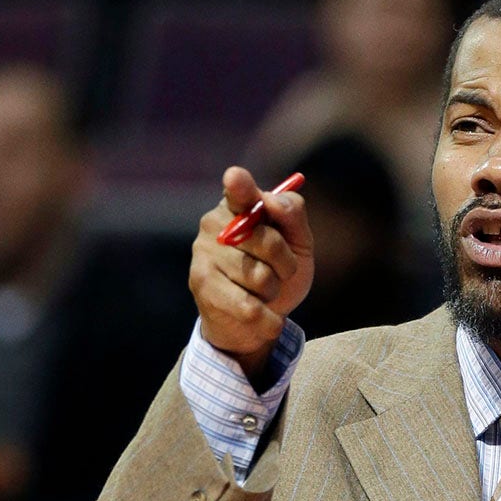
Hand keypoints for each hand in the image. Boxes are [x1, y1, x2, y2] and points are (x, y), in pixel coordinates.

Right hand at [189, 166, 313, 378]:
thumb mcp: (299, 243)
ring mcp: (204, 253)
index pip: (240, 191)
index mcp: (239, 205)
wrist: (257, 322)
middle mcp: (215, 223)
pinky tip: (261, 315)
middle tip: (280, 271)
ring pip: (260, 276)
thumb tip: (274, 200)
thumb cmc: (279, 273)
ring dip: (274, 290)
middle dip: (287, 264)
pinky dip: (267, 317)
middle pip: (268, 241)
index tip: (236, 178)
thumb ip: (293, 215)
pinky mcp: (201, 285)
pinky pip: (248, 305)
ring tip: (263, 291)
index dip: (240, 186)